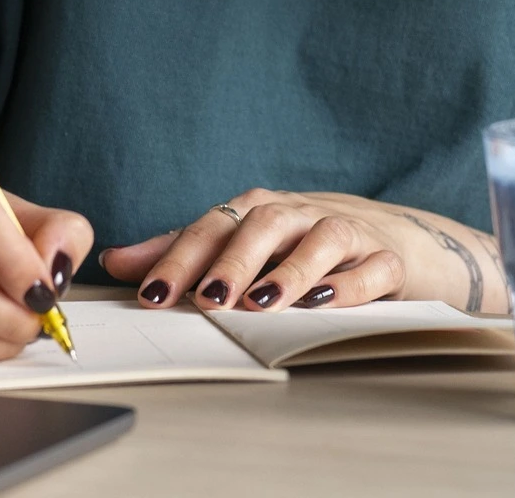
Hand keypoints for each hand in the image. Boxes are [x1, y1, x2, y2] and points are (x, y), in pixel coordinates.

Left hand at [97, 190, 504, 315]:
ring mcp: (348, 232)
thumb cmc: (305, 246)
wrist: (399, 241)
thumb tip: (115, 261)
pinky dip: (350, 284)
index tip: (152, 296)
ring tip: (263, 302)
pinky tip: (328, 303)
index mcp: (258, 211)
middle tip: (208, 299)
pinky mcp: (388, 258)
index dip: (180, 259)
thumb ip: (183, 253)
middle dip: (232, 261)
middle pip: (263, 225)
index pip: (212, 228)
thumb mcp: (244, 247)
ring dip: (290, 270)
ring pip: (320, 239)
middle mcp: (300, 214)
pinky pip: (373, 267)